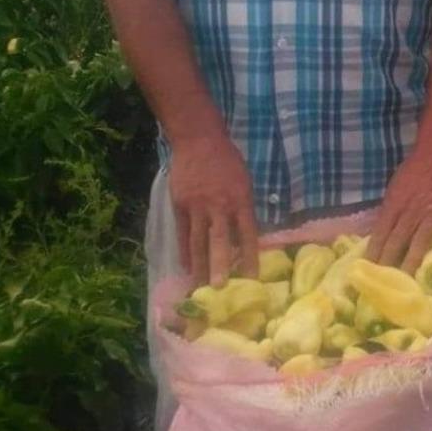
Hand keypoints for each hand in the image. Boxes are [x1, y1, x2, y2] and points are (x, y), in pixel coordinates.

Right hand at [170, 133, 258, 286]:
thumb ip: (244, 206)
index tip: (252, 278)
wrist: (199, 141)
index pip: (248, 233)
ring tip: (200, 287)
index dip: (250, 256)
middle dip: (220, 266)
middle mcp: (219, 206)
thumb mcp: (245, 180)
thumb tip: (246, 234)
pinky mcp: (180, 206)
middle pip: (220, 241)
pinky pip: (183, 233)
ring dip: (200, 265)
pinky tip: (186, 267)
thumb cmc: (228, 160)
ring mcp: (197, 206)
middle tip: (220, 289)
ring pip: (198, 241)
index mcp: (240, 199)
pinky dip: (184, 251)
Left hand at [367, 145, 431, 271]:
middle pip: (397, 241)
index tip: (368, 270)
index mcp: (395, 205)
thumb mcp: (394, 187)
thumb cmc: (414, 169)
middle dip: (388, 263)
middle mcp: (411, 212)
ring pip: (420, 241)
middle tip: (383, 283)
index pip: (381, 233)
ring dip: (413, 261)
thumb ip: (390, 210)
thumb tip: (381, 232)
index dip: (374, 252)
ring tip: (408, 282)